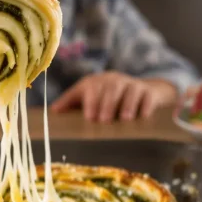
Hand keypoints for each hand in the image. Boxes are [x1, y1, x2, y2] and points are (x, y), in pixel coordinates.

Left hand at [50, 72, 177, 122]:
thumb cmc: (107, 98)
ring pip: (130, 91)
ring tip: (124, 119)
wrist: (141, 90)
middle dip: (107, 104)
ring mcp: (132, 84)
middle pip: (111, 88)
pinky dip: (146, 106)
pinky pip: (147, 96)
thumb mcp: (88, 96)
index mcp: (97, 82)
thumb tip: (53, 111)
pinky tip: (143, 116)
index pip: (92, 87)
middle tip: (104, 120)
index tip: (89, 117)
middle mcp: (114, 80)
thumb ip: (71, 102)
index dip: (90, 101)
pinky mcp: (148, 91)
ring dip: (127, 104)